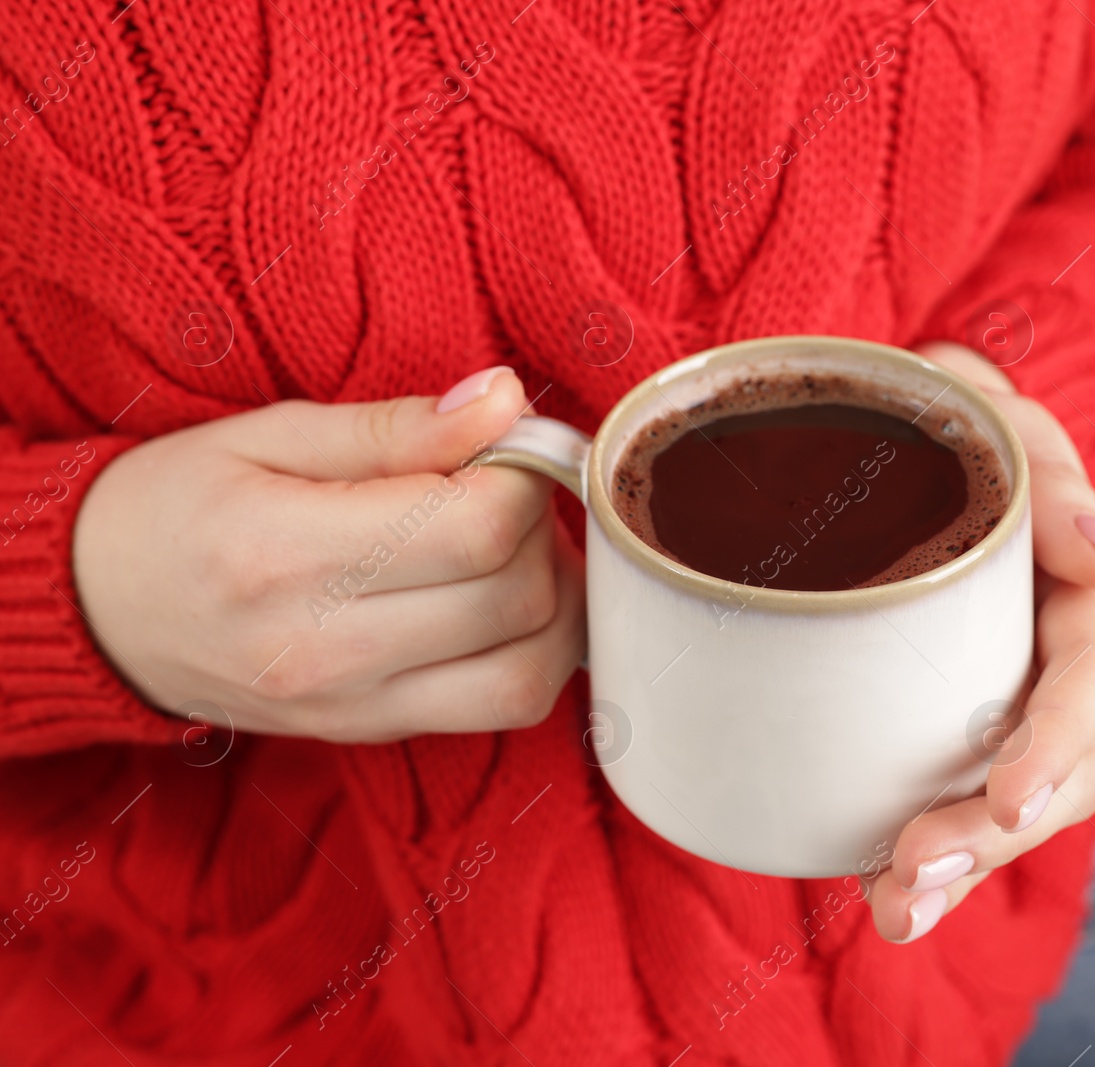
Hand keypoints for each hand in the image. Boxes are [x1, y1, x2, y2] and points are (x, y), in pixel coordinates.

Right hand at [73, 368, 585, 742]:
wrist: (98, 613)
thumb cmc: (178, 506)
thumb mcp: (269, 435)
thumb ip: (396, 427)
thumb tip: (507, 402)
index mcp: (290, 555)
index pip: (476, 528)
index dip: (523, 477)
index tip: (509, 447)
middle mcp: (325, 649)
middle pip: (516, 598)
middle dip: (541, 531)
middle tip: (509, 492)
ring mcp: (353, 706)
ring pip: (529, 673)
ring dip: (555, 604)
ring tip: (515, 551)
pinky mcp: (372, 732)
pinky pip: (502, 707)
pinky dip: (531, 653)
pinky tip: (502, 603)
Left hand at [869, 342, 1094, 941]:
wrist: (887, 426)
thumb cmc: (952, 420)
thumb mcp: (1002, 426)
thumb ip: (1051, 482)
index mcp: (1076, 602)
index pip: (1087, 687)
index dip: (1053, 748)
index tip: (1009, 802)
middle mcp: (1045, 666)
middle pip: (1053, 775)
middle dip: (991, 836)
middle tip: (914, 872)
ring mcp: (995, 703)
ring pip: (1009, 809)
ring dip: (962, 870)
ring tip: (896, 914)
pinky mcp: (940, 727)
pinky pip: (951, 801)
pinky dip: (928, 861)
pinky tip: (887, 902)